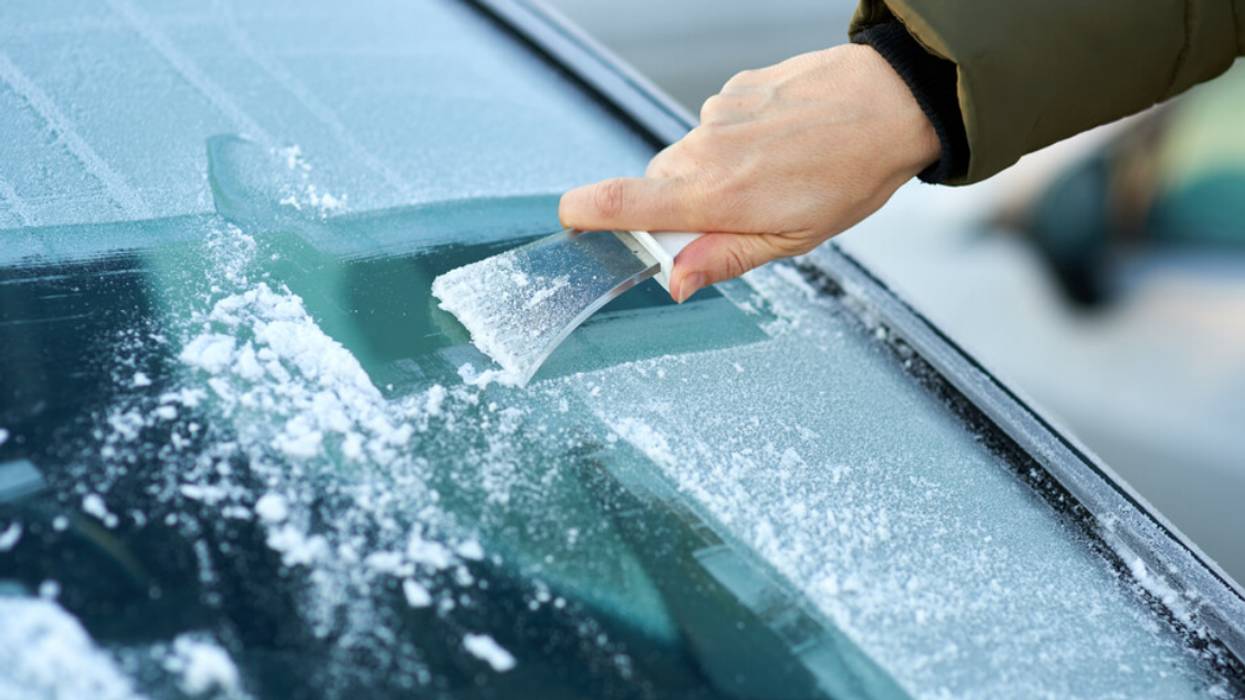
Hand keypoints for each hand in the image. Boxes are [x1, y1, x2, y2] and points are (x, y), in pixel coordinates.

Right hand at [559, 44, 940, 301]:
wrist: (890, 103)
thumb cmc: (849, 176)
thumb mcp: (791, 241)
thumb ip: (723, 259)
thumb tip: (675, 282)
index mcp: (714, 196)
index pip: (622, 204)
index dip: (584, 214)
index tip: (573, 222)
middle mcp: (705, 150)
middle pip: (657, 186)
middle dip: (680, 208)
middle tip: (733, 217)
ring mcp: (718, 113)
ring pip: (690, 156)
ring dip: (714, 174)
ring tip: (771, 176)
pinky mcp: (735, 89)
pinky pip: (717, 125)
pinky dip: (736, 141)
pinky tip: (779, 144)